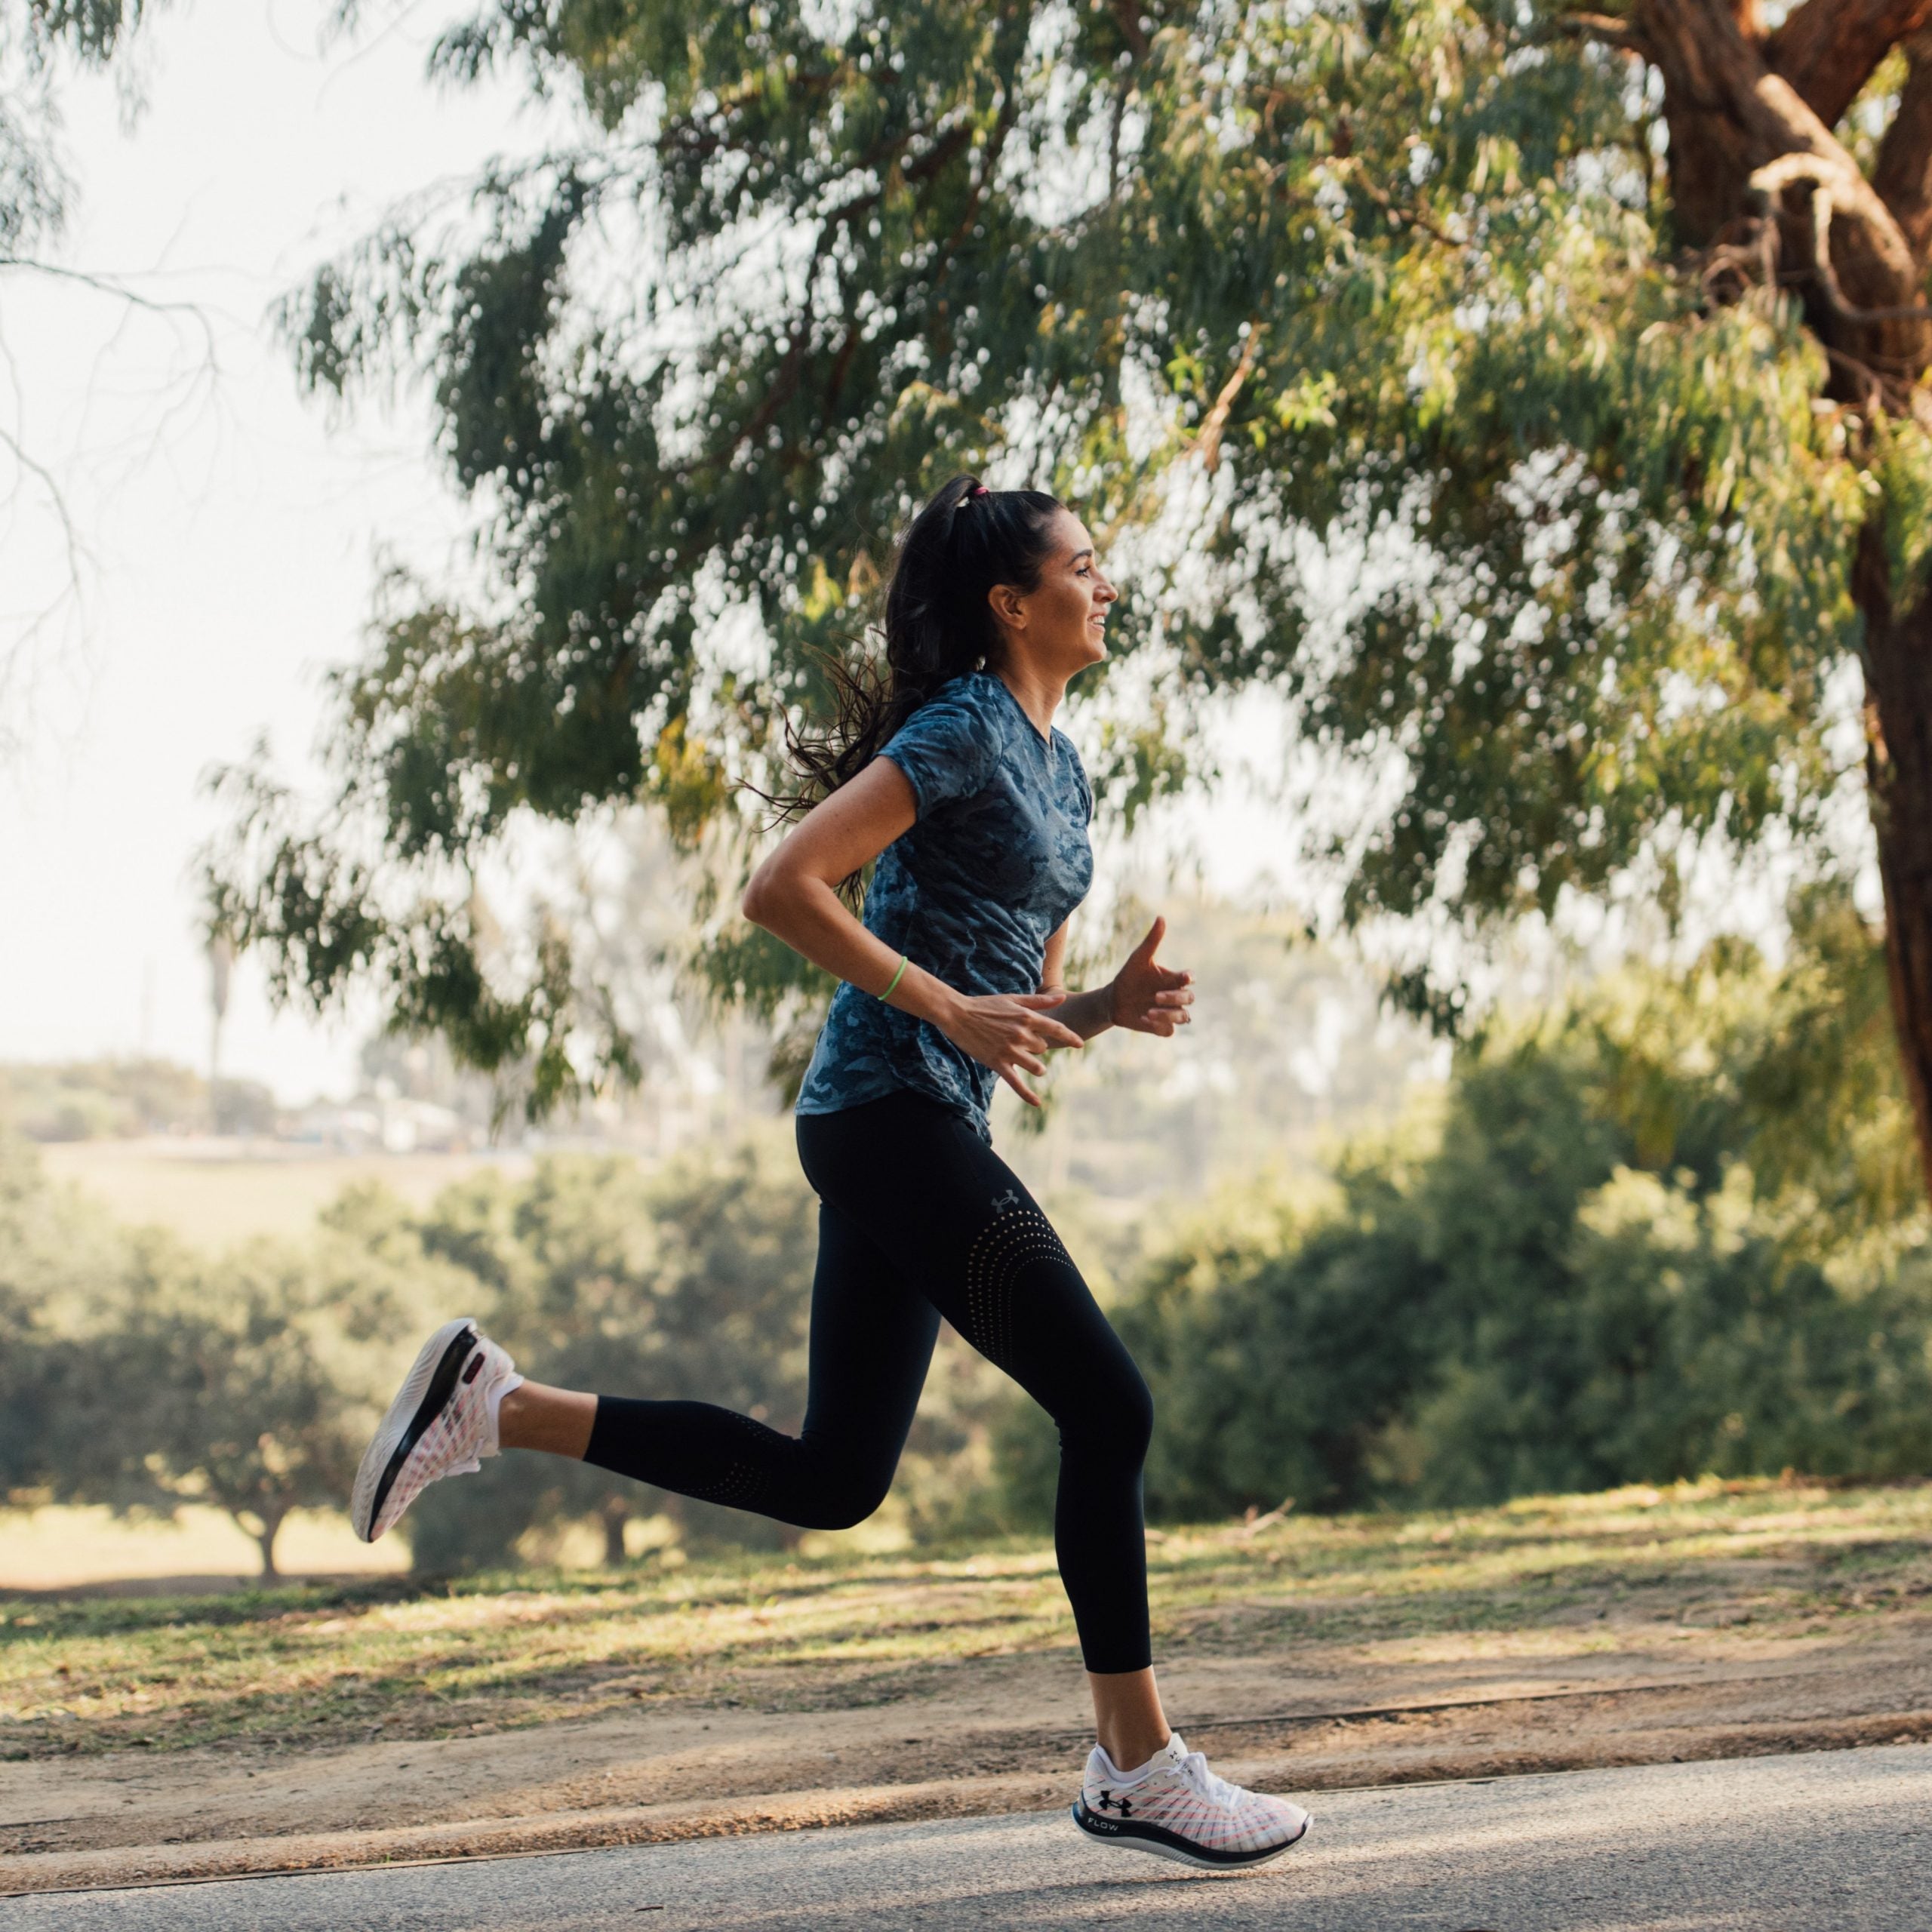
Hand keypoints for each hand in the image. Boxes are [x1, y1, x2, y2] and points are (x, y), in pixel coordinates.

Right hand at [937, 990, 1085, 1106]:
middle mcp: (1021, 1034)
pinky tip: (1038, 1103)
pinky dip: (1028, 1095)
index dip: (1070, 1037)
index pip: (1056, 1029)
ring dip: (1036, 1067)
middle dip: (1036, 1048)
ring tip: (1029, 1064)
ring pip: (1036, 1067)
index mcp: (1026, 1017)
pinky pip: (1017, 1083)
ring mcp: (1010, 1050)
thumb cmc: (985, 1005)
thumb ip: (1039, 1001)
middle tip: (1021, 1042)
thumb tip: (1062, 998)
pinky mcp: (998, 1063)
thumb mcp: (1013, 999)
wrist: (958, 1014)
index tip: (1080, 1045)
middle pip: (1043, 1049)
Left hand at [1108, 916, 1192, 1036]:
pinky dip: (1160, 1026)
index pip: (1189, 978)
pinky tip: (1145, 1020)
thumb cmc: (1129, 975)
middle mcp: (1174, 996)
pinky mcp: (1160, 1027)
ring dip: (1169, 1015)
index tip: (1182, 978)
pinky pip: (1168, 1031)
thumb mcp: (1139, 958)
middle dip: (1175, 998)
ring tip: (1150, 1011)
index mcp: (1173, 979)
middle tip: (1157, 996)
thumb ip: (1152, 940)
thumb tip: (1161, 917)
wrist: (1114, 999)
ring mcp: (1169, 1013)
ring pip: (1183, 1017)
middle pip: (1188, 999)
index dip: (1188, 979)